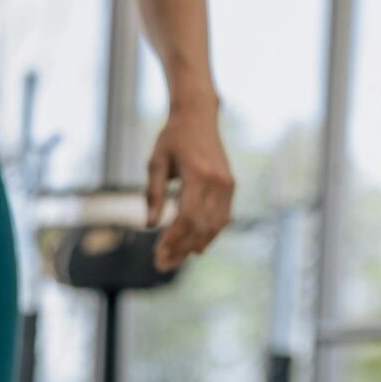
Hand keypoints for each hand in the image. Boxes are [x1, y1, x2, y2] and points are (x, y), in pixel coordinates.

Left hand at [144, 95, 234, 271]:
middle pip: (201, 227)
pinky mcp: (231, 186)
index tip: (158, 255)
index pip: (187, 217)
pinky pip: (223, 218)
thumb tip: (150, 226)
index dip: (173, 240)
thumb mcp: (156, 163)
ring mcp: (227, 184)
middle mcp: (217, 182)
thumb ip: (153, 195)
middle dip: (181, 249)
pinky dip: (209, 235)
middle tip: (162, 265)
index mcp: (197, 174)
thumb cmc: (172, 138)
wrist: (198, 116)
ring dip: (195, 246)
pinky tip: (195, 248)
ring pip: (215, 226)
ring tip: (175, 260)